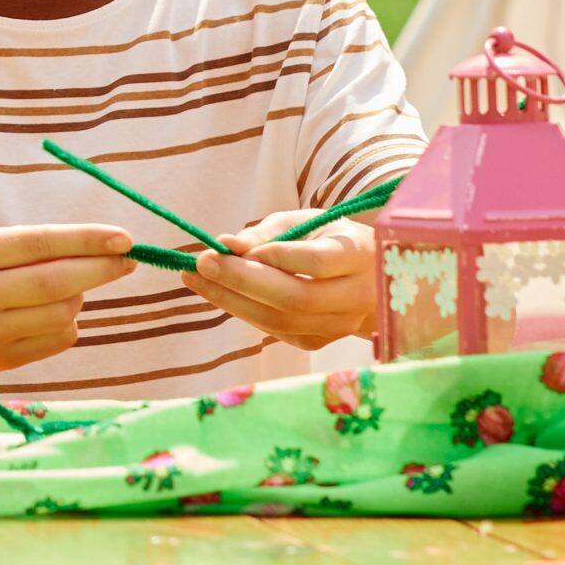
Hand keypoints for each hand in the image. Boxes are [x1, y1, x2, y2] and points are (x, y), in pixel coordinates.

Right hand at [0, 221, 139, 377]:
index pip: (40, 243)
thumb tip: (107, 250)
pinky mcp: (2, 360)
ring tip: (66, 287)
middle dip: (101, 270)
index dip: (87, 240)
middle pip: (56, 283)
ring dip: (79, 297)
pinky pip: (58, 339)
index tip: (125, 238)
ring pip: (62, 313)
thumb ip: (35, 247)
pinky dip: (67, 321)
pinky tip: (49, 313)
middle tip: (129, 260)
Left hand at [188, 221, 378, 350]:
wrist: (368, 280)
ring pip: (283, 322)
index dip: (274, 256)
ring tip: (196, 279)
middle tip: (200, 263)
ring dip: (233, 301)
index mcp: (359, 255)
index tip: (229, 246)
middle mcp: (358, 296)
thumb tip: (226, 245)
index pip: (317, 262)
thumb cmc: (330, 240)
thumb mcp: (307, 222)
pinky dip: (244, 312)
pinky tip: (219, 294)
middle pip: (297, 298)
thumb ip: (268, 232)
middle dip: (241, 281)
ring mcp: (341, 326)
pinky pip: (277, 332)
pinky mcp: (321, 343)